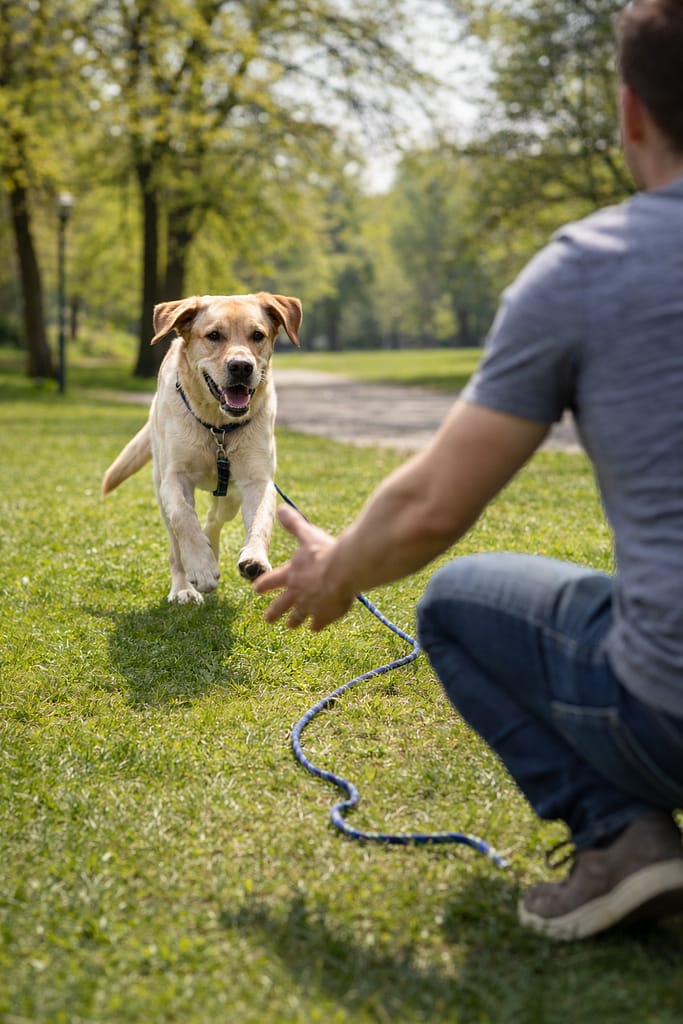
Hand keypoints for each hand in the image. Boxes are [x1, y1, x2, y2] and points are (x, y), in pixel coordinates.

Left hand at [253, 504, 355, 629]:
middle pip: (280, 606)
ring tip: (290, 626)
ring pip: (297, 617)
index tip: (256, 590)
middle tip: (267, 619)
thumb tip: (281, 508)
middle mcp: (296, 593)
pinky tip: (315, 627)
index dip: (263, 585)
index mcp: (290, 575)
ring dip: (293, 621)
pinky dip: (315, 625)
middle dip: (273, 613)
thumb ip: (294, 524)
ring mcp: (310, 606)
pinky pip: (317, 623)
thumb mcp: (308, 535)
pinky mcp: (324, 615)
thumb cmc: (325, 551)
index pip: (270, 581)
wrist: (345, 570)